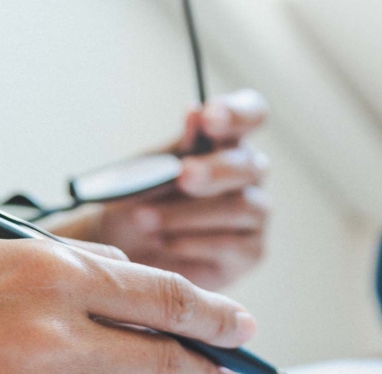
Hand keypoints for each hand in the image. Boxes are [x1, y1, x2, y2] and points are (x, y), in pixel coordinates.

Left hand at [97, 89, 269, 290]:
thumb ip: (178, 148)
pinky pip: (231, 245)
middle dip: (214, 171)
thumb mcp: (151, 170)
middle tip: (183, 176)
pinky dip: (193, 242)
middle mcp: (249, 174)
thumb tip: (196, 113)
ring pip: (239, 207)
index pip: (251, 114)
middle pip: (249, 166)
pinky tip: (164, 242)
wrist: (126, 248)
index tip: (209, 119)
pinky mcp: (252, 251)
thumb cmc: (143, 199)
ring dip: (188, 213)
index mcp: (228, 141)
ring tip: (144, 219)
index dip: (238, 114)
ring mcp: (255, 213)